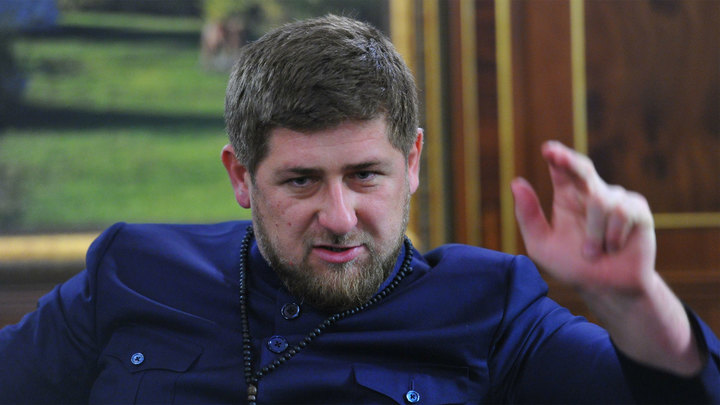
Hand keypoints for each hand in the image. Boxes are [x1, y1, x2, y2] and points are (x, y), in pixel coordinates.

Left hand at [511, 140, 655, 293]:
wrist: (606, 289)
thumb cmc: (572, 267)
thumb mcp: (542, 245)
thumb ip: (528, 215)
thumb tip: (515, 182)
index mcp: (567, 196)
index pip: (561, 169)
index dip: (557, 156)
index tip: (548, 150)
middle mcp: (591, 192)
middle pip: (583, 168)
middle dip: (570, 161)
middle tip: (557, 158)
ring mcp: (616, 199)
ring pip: (601, 201)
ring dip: (594, 233)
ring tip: (593, 253)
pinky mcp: (637, 210)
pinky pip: (623, 212)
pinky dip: (613, 235)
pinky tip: (614, 247)